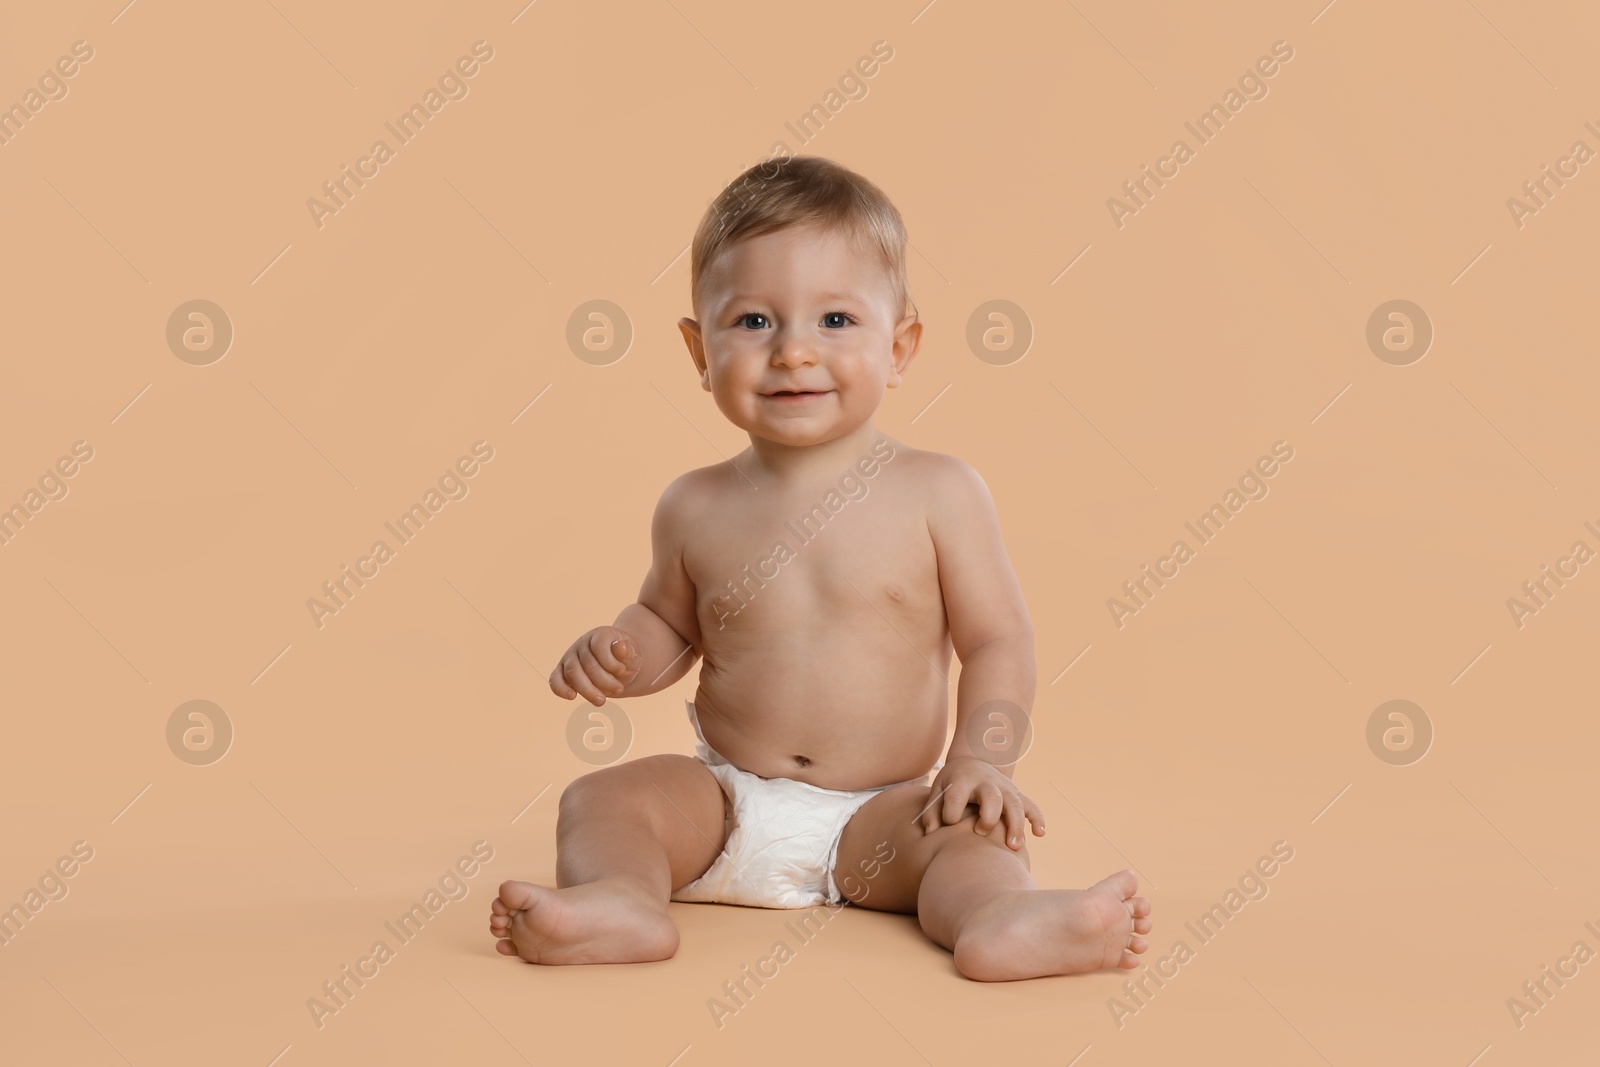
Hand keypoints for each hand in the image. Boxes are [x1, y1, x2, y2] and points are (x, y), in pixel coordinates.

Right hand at [549, 627, 641, 705]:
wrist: (618, 666)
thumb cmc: (625, 660)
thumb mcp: (633, 656)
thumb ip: (628, 652)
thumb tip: (620, 647)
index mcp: (599, 635)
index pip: (599, 647)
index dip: (611, 663)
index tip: (623, 671)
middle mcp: (582, 644)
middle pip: (587, 664)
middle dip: (604, 681)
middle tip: (619, 689)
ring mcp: (570, 657)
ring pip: (572, 673)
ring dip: (587, 690)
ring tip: (601, 701)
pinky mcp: (562, 671)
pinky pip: (555, 679)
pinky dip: (560, 688)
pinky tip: (572, 696)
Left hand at [919, 756, 1045, 849]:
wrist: (971, 763)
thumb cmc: (951, 784)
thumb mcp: (938, 791)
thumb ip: (932, 812)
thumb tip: (932, 834)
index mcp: (962, 780)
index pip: (957, 796)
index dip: (951, 813)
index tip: (948, 824)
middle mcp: (986, 782)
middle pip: (992, 797)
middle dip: (988, 816)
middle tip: (981, 832)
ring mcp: (1004, 787)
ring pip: (1015, 803)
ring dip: (1016, 824)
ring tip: (1013, 847)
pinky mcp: (1016, 794)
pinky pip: (1031, 805)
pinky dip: (1037, 818)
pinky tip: (1039, 833)